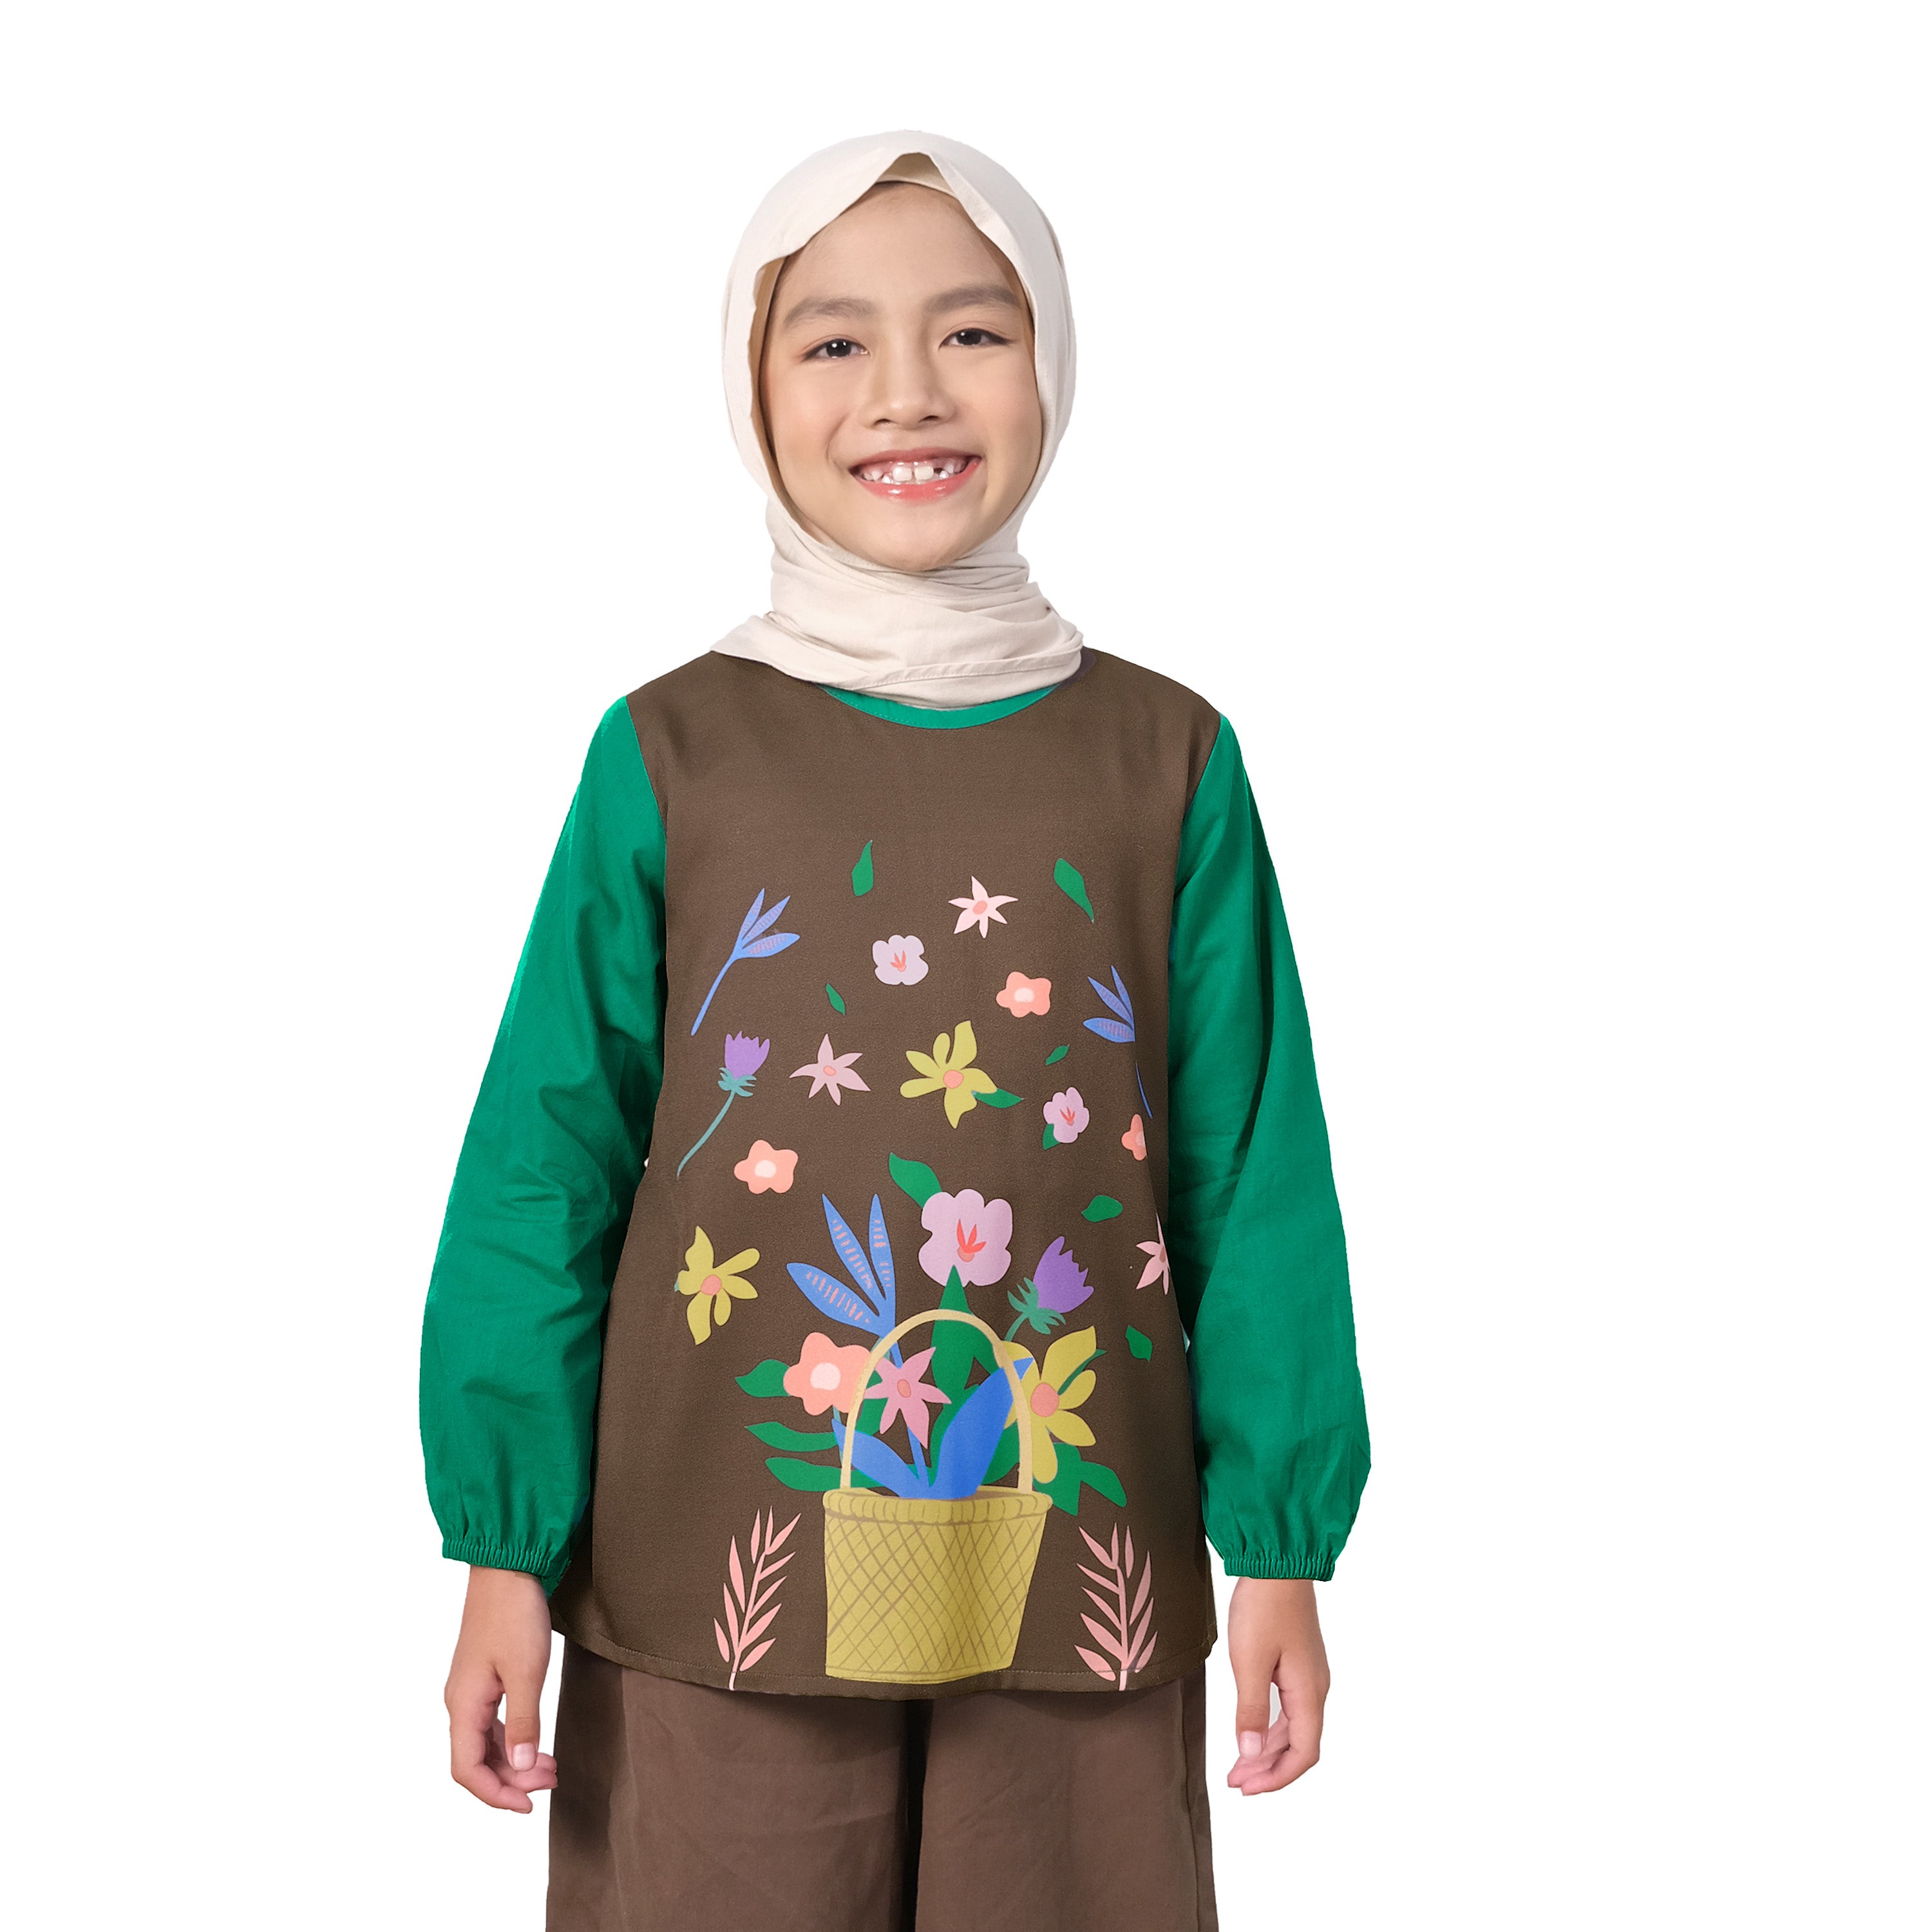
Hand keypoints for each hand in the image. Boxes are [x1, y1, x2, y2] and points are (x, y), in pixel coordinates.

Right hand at [445, 1566, 559, 1811]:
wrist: (507, 1568)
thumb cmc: (515, 1614)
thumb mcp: (527, 1671)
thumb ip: (523, 1722)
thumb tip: (518, 1767)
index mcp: (463, 1705)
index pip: (467, 1770)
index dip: (495, 1795)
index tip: (529, 1805)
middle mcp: (460, 1702)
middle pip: (476, 1761)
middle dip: (511, 1780)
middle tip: (551, 1782)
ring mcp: (470, 1690)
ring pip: (485, 1743)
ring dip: (514, 1761)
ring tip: (550, 1767)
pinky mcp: (483, 1677)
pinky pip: (491, 1723)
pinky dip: (513, 1739)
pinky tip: (534, 1742)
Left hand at [1224, 1577, 1329, 1795]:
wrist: (1277, 1564)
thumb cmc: (1263, 1608)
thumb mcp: (1249, 1661)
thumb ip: (1249, 1710)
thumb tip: (1248, 1753)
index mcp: (1309, 1693)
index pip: (1303, 1754)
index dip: (1278, 1778)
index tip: (1248, 1788)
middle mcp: (1315, 1689)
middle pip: (1299, 1745)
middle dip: (1268, 1769)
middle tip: (1236, 1781)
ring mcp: (1308, 1676)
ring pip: (1293, 1728)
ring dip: (1267, 1750)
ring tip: (1237, 1765)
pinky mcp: (1298, 1664)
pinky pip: (1288, 1708)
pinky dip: (1268, 1727)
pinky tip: (1249, 1732)